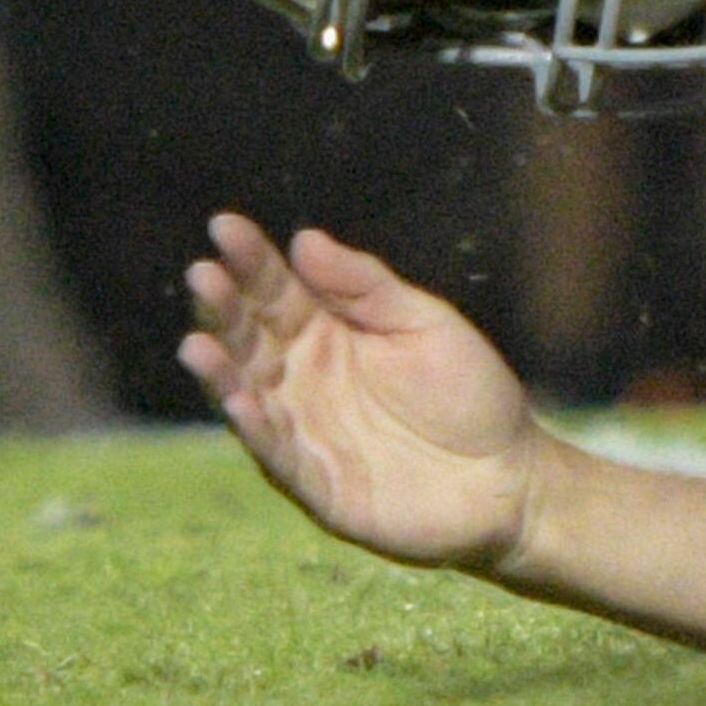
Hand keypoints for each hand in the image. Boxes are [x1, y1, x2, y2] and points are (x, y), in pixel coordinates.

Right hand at [178, 214, 542, 571]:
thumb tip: (304, 239)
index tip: (225, 225)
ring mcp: (303, 429)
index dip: (251, 260)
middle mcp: (303, 378)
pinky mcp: (315, 480)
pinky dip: (256, 429)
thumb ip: (366, 288)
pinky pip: (277, 452)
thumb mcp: (425, 325)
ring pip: (248, 394)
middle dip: (225, 307)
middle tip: (204, 273)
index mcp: (329, 332)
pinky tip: (238, 401)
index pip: (278, 290)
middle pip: (251, 337)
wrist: (507, 475)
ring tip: (198, 342)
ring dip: (221, 371)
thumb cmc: (469, 392)